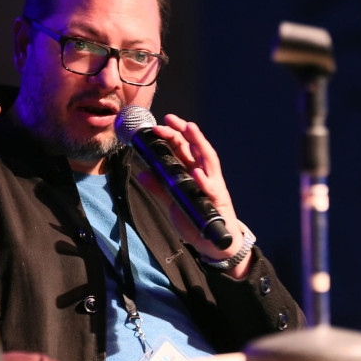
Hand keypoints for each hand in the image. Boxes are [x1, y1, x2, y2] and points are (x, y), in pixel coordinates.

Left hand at [136, 114, 250, 276]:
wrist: (215, 242)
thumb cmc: (196, 217)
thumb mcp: (173, 201)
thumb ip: (159, 188)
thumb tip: (142, 174)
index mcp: (193, 171)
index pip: (184, 147)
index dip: (173, 134)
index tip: (159, 124)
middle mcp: (204, 174)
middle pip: (195, 147)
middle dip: (184, 131)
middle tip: (170, 119)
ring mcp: (213, 185)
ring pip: (208, 159)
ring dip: (200, 143)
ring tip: (190, 129)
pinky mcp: (217, 201)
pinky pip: (211, 189)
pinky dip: (204, 180)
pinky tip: (197, 172)